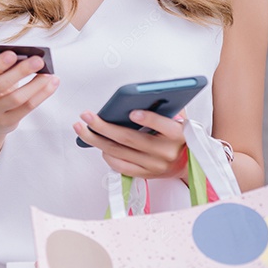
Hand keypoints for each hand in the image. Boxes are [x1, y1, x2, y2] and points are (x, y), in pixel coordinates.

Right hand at [0, 51, 59, 136]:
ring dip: (35, 84)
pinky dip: (42, 94)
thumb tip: (24, 56)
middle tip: (38, 60)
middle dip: (21, 71)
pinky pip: (27, 107)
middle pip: (0, 85)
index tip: (12, 54)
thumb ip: (0, 66)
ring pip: (16, 98)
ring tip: (49, 73)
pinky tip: (51, 83)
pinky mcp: (7, 121)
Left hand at [73, 109, 187, 179]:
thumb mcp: (178, 117)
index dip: (148, 119)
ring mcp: (154, 166)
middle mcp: (166, 152)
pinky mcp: (145, 174)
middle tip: (86, 115)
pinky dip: (106, 154)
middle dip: (104, 126)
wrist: (187, 162)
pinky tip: (96, 143)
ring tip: (81, 128)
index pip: (163, 125)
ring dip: (96, 140)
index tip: (132, 111)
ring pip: (119, 152)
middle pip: (130, 139)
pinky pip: (120, 166)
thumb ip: (166, 106)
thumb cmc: (177, 133)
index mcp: (178, 134)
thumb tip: (143, 93)